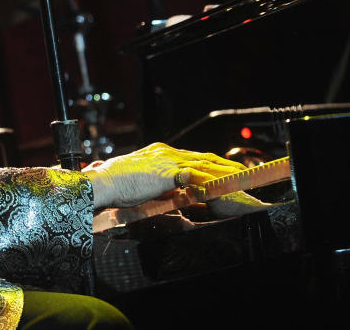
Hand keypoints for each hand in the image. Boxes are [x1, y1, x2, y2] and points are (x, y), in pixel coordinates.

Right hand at [82, 142, 247, 209]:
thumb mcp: (143, 184)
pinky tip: (224, 184)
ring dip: (225, 171)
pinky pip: (197, 174)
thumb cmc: (118, 185)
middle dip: (225, 164)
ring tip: (242, 177)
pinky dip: (212, 179)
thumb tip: (175, 198)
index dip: (211, 162)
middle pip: (203, 157)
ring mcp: (169, 159)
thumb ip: (160, 187)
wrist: (105, 181)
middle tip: (243, 171)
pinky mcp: (169, 170)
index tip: (225, 168)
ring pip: (205, 164)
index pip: (192, 157)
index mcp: (160, 153)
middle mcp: (167, 151)